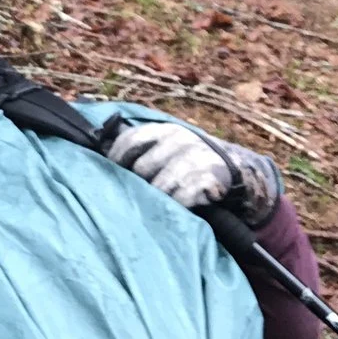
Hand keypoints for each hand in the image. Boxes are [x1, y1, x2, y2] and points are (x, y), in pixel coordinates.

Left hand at [105, 120, 282, 224]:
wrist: (236, 172)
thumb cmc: (190, 161)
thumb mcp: (168, 146)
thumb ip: (142, 147)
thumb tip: (101, 152)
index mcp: (165, 131)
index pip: (130, 140)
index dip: (115, 158)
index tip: (109, 172)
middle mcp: (179, 141)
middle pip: (141, 168)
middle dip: (137, 184)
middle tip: (137, 194)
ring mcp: (194, 160)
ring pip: (159, 186)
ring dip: (156, 198)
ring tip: (156, 203)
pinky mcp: (207, 180)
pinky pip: (179, 199)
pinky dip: (175, 205)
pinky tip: (176, 207)